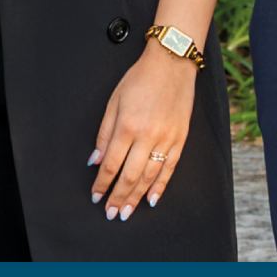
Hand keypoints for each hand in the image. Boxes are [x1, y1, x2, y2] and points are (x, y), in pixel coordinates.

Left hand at [88, 42, 198, 219]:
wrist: (172, 64)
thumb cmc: (140, 79)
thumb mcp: (114, 101)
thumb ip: (104, 133)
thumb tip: (96, 160)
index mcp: (127, 126)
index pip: (111, 164)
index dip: (102, 183)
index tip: (96, 195)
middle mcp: (147, 136)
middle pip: (130, 176)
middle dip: (118, 197)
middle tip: (110, 213)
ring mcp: (166, 139)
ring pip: (149, 177)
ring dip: (137, 197)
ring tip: (127, 211)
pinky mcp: (181, 139)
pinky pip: (170, 168)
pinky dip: (160, 186)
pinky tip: (152, 199)